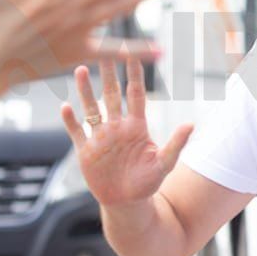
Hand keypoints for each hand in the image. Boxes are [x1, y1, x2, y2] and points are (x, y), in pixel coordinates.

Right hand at [60, 57, 192, 207]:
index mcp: (137, 127)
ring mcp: (100, 138)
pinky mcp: (86, 151)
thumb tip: (191, 124)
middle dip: (108, 75)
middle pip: (111, 95)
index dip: (134, 76)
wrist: (127, 203)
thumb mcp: (164, 163)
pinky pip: (76, 132)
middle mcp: (117, 127)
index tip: (132, 55)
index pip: (136, 95)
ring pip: (91, 108)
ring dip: (85, 91)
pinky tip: (65, 107)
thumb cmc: (148, 183)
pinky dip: (70, 120)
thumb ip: (176, 144)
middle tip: (104, 52)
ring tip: (80, 70)